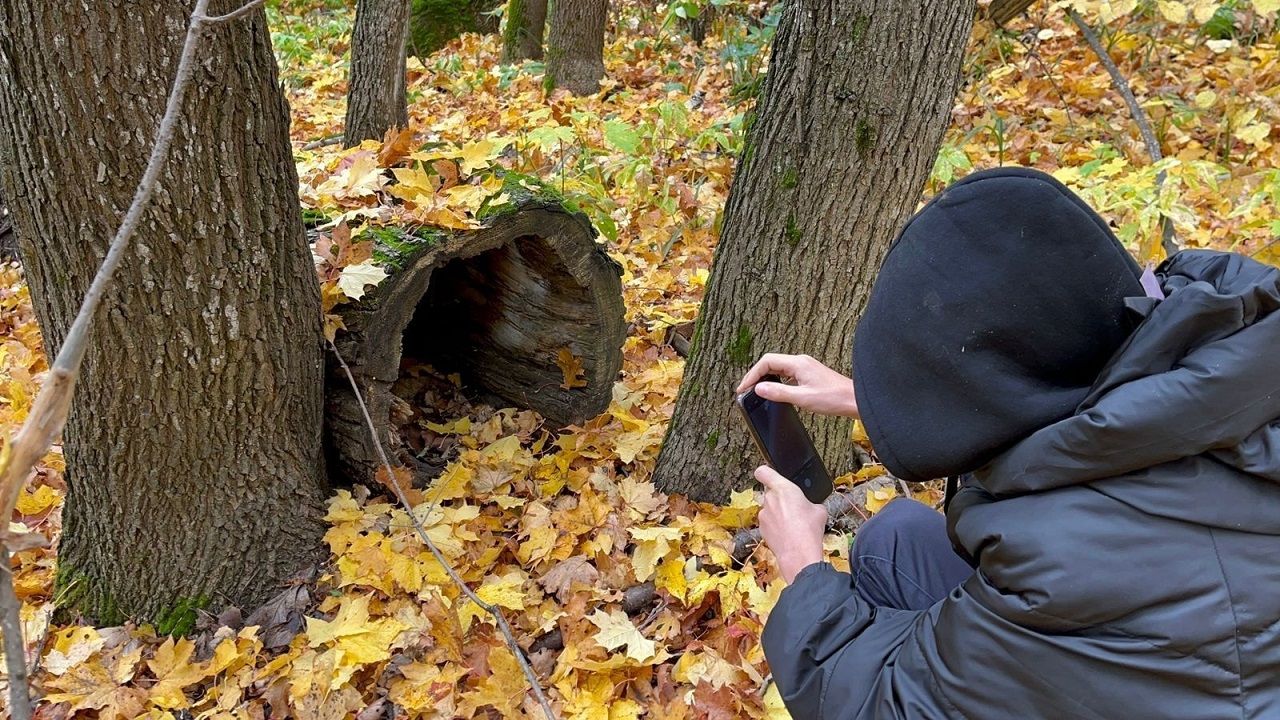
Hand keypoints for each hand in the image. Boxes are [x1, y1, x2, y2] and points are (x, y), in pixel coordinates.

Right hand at [737, 353, 858, 417]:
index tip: (743, 388)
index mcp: (798, 363)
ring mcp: (805, 367)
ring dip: (765, 378)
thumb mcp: (802, 398)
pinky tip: (773, 391)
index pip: (767, 362)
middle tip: (745, 390)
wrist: (854, 400)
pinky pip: (786, 374)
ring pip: (778, 368)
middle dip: (756, 375)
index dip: (752, 374)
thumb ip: (778, 392)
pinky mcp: (809, 374)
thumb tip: (759, 388)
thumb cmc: (833, 398)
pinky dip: (776, 381)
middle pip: (770, 363)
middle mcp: (800, 362)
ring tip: (755, 390)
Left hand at [756, 465, 827, 583]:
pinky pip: (768, 522)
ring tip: (793, 523)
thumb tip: (811, 508)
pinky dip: (775, 526)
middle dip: (780, 498)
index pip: (764, 472)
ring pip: (769, 508)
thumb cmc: (809, 529)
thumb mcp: (819, 511)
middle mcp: (769, 499)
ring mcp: (763, 514)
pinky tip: (787, 533)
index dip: (766, 472)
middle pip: (770, 492)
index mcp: (783, 488)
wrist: (799, 553)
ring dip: (777, 513)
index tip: (769, 474)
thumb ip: (810, 503)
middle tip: (793, 506)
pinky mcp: (761, 528)